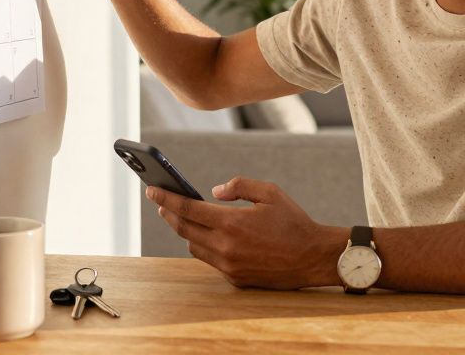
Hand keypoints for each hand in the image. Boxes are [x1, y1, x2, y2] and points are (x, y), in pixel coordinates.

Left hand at [145, 177, 345, 289]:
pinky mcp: (235, 278)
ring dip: (186, 231)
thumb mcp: (269, 193)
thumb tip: (213, 192)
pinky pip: (210, 260)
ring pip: (194, 246)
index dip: (166, 198)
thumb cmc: (293, 222)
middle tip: (161, 202)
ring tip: (185, 217)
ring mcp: (229, 266)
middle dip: (168, 213)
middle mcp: (225, 247)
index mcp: (231, 223)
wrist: (313, 258)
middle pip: (183, 229)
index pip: (187, 209)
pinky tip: (209, 236)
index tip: (151, 190)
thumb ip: (239, 186)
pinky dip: (205, 246)